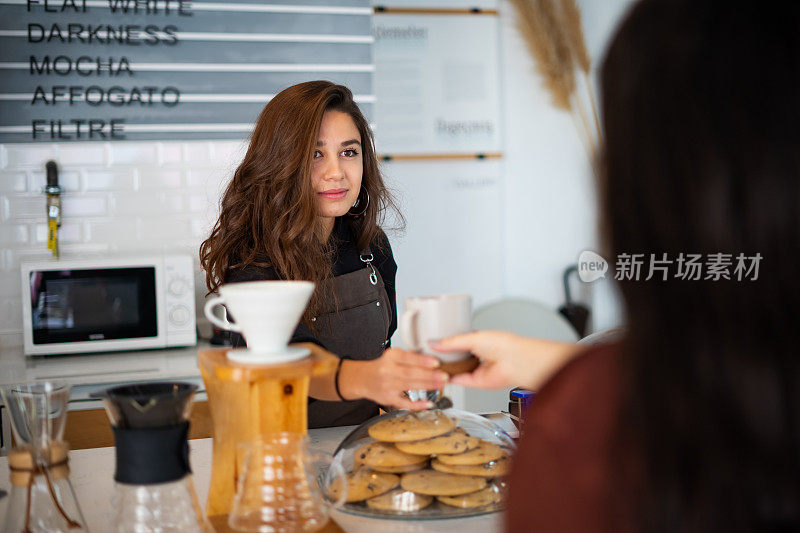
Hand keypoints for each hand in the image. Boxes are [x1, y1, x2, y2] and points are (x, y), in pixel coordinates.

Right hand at [341, 348, 448, 410]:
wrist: (362, 379)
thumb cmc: (381, 367)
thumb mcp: (393, 355)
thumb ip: (410, 356)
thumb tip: (433, 358)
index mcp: (391, 356)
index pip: (408, 357)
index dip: (422, 360)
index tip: (436, 362)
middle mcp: (388, 370)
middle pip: (410, 373)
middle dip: (429, 375)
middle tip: (445, 376)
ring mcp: (388, 386)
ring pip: (409, 386)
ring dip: (427, 386)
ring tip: (441, 385)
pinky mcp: (388, 398)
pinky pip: (404, 403)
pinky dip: (417, 404)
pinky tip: (428, 404)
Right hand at [432, 330, 579, 390]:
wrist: (515, 361)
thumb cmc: (504, 345)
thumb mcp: (472, 337)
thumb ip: (452, 342)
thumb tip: (434, 343)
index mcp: (477, 340)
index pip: (455, 342)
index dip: (443, 343)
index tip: (429, 343)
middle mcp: (476, 355)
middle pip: (454, 357)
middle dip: (441, 357)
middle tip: (426, 355)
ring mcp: (475, 369)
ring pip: (454, 369)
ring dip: (443, 368)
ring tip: (429, 364)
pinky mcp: (475, 382)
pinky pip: (458, 380)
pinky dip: (449, 378)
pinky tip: (439, 374)